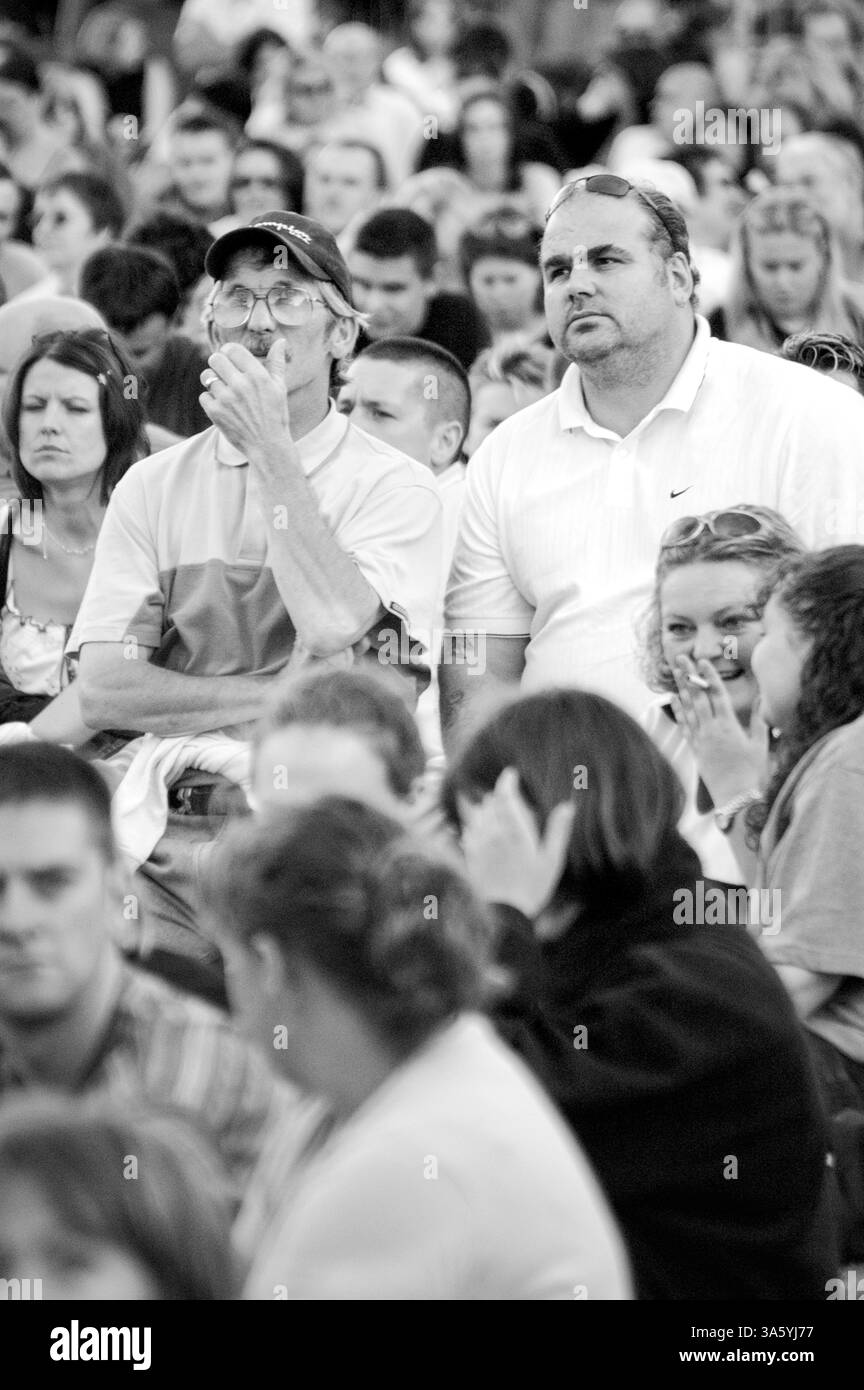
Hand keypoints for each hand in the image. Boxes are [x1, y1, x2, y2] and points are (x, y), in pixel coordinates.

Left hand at [200, 340, 291, 464]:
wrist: (268, 447)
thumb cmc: (276, 416)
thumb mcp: (280, 388)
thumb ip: (277, 363)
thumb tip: (281, 342)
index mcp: (258, 375)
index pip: (232, 349)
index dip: (228, 353)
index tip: (230, 360)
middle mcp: (241, 385)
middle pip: (215, 359)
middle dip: (218, 365)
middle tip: (224, 374)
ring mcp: (227, 399)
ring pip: (206, 377)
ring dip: (212, 382)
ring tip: (223, 392)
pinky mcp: (216, 412)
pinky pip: (204, 396)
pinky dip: (210, 401)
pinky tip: (223, 407)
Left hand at [459, 767, 575, 918]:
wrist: (505, 913)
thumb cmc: (533, 886)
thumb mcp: (552, 860)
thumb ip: (558, 831)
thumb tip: (567, 805)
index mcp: (514, 829)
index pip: (505, 794)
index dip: (507, 780)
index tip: (511, 774)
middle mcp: (493, 831)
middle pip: (489, 801)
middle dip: (499, 796)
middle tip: (509, 797)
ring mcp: (478, 842)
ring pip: (477, 813)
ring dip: (486, 808)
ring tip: (496, 811)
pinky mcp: (469, 854)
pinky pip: (469, 830)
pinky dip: (475, 824)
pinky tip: (484, 831)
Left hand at [670, 654, 769, 802]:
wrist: (736, 798)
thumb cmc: (753, 772)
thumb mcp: (760, 744)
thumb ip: (758, 720)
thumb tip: (760, 698)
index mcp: (728, 726)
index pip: (717, 694)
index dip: (709, 675)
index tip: (702, 661)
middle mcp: (711, 730)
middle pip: (698, 697)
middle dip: (689, 675)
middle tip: (681, 658)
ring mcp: (701, 740)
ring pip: (688, 709)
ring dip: (682, 689)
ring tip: (676, 673)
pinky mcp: (696, 750)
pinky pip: (685, 726)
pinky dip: (679, 711)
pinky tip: (674, 699)